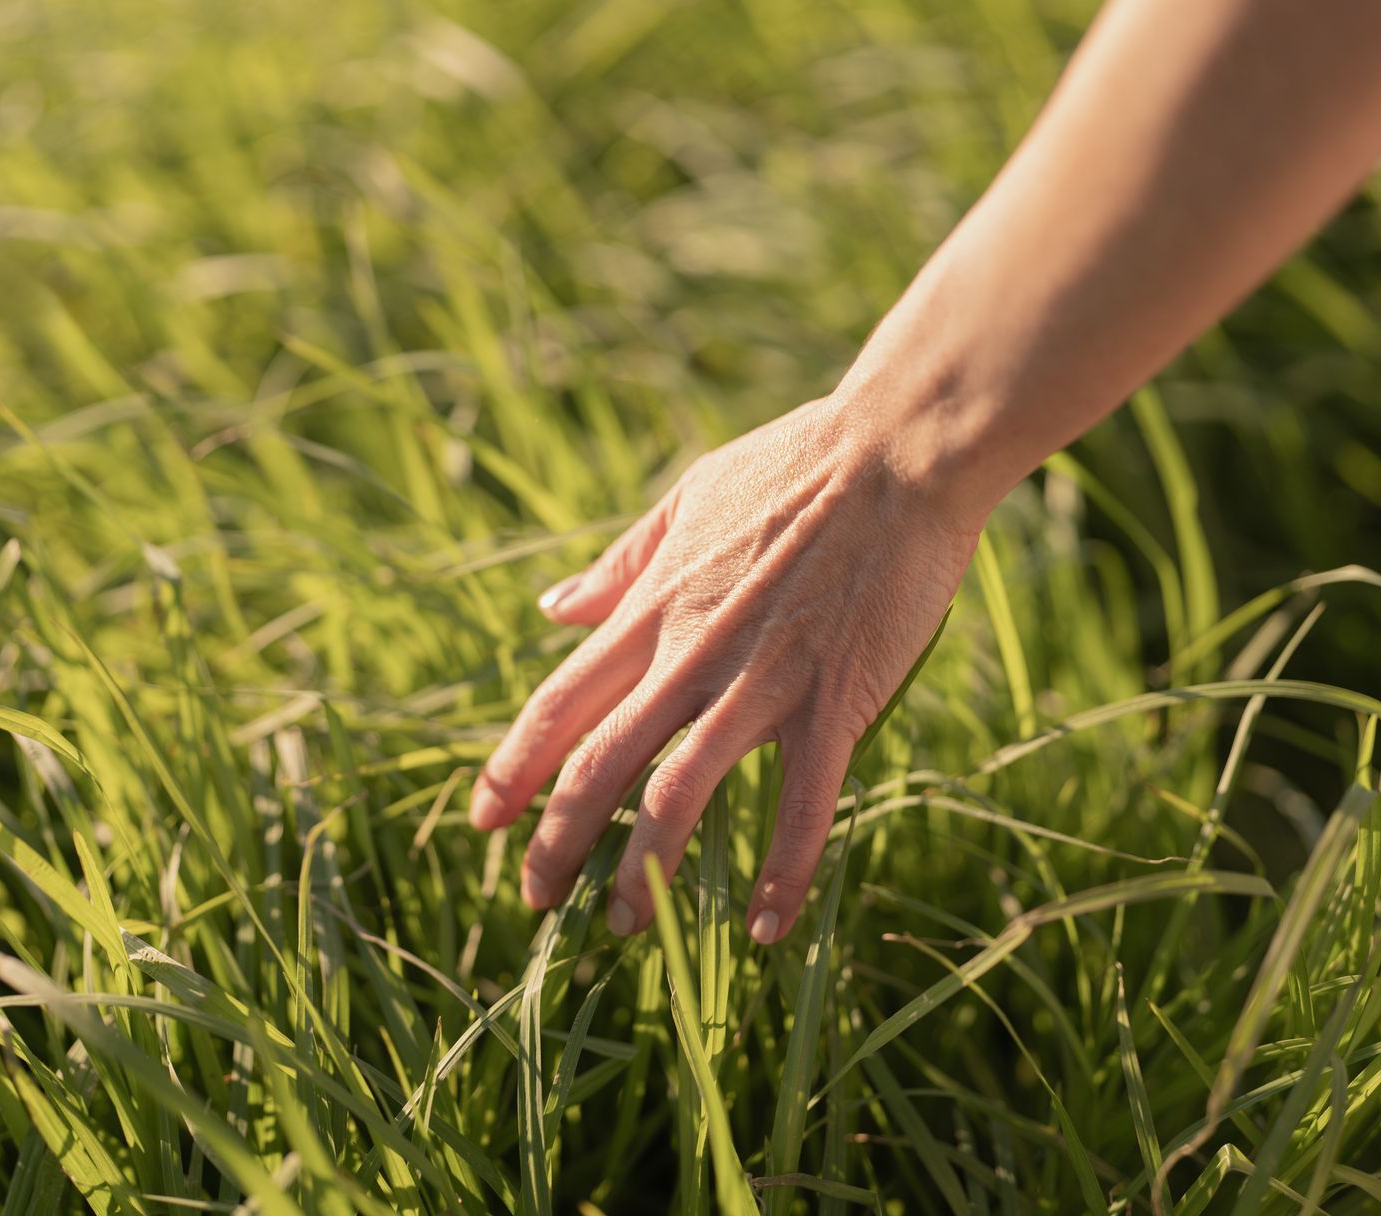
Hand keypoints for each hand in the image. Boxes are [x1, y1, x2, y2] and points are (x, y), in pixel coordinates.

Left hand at [467, 393, 982, 942]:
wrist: (898, 452)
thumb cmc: (798, 465)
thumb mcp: (689, 499)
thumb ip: (622, 563)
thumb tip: (552, 606)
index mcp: (651, 608)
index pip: (558, 703)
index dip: (511, 767)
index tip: (482, 819)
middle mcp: (688, 653)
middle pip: (597, 764)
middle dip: (555, 842)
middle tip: (534, 900)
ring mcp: (759, 681)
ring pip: (677, 795)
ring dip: (642, 873)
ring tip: (625, 927)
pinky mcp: (832, 700)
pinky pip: (801, 804)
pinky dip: (781, 872)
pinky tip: (764, 929)